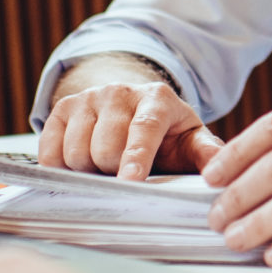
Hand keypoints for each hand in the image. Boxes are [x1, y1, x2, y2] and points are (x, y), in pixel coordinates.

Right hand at [40, 67, 222, 178]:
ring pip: (75, 152)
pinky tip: (82, 163)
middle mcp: (119, 92)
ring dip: (88, 170)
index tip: (131, 180)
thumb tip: (220, 169)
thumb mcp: (190, 139)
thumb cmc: (166, 133)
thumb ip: (206, 153)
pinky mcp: (62, 108)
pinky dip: (62, 166)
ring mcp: (88, 98)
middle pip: (105, 148)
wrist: (132, 107)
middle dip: (113, 171)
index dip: (136, 157)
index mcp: (157, 98)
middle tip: (125, 172)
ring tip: (106, 165)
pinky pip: (50, 151)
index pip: (143, 129)